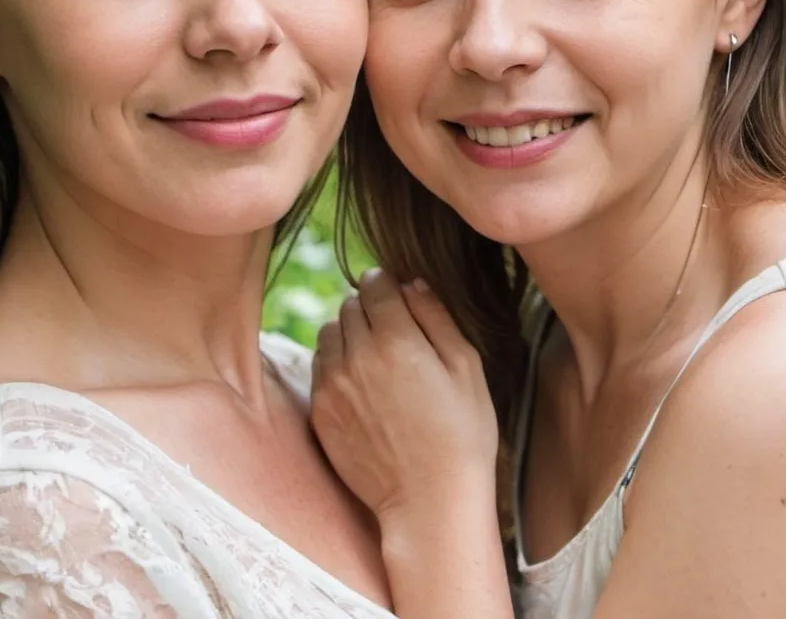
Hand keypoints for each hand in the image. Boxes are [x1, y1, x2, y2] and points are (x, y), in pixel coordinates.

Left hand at [310, 269, 498, 522]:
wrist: (429, 502)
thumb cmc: (461, 435)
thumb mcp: (466, 368)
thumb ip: (436, 316)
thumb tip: (411, 282)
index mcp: (397, 339)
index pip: (374, 284)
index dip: (386, 282)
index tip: (395, 292)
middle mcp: (357, 356)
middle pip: (349, 304)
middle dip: (369, 306)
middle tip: (392, 328)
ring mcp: (332, 384)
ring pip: (329, 331)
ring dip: (348, 332)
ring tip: (374, 354)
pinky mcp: (319, 410)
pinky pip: (320, 365)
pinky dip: (336, 362)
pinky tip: (361, 382)